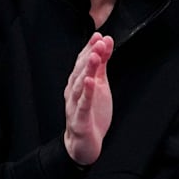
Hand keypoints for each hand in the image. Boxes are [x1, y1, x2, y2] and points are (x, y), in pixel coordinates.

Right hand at [63, 33, 113, 166]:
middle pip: (80, 71)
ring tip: (95, 56)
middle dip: (89, 55)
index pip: (82, 62)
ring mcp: (75, 106)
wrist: (84, 143)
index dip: (90, 48)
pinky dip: (87, 93)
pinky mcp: (80, 120)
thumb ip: (101, 65)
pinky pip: (83, 104)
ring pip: (80, 85)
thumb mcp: (99, 85)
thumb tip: (105, 42)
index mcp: (77, 83)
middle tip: (99, 41)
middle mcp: (73, 92)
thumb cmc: (91, 113)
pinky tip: (91, 82)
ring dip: (87, 70)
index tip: (99, 35)